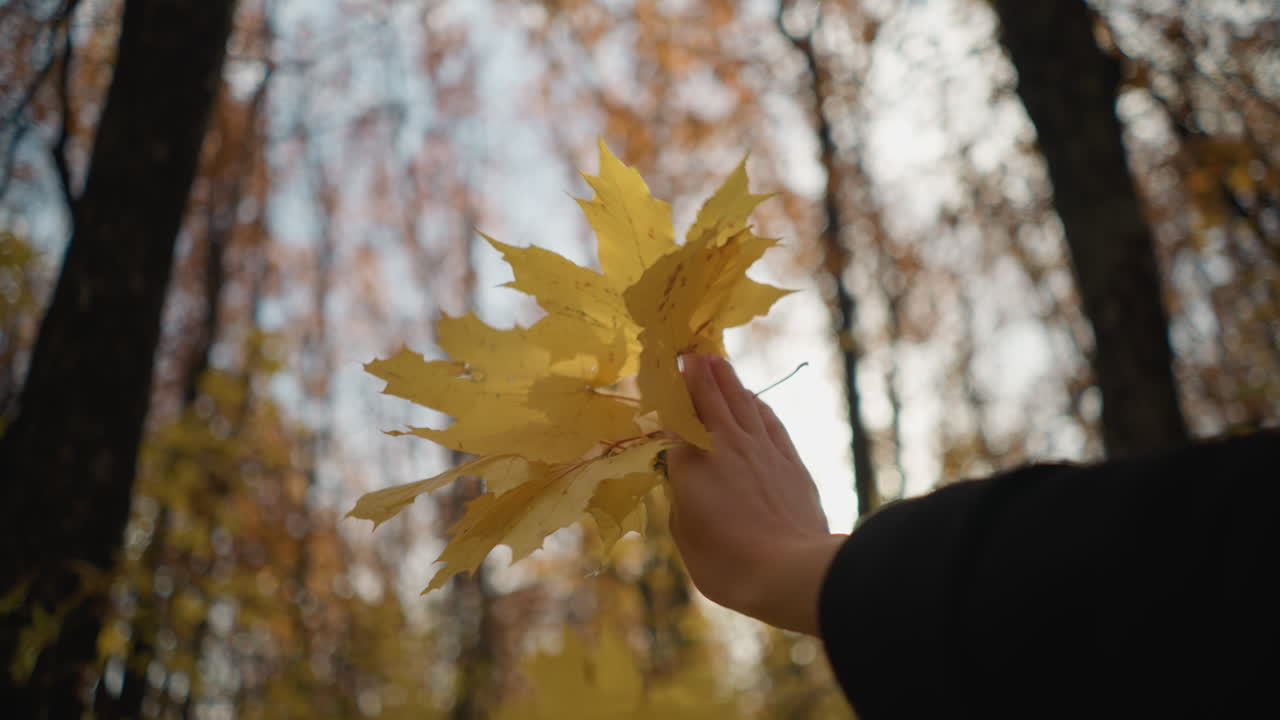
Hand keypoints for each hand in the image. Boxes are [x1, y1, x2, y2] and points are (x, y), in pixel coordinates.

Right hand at [665, 354, 846, 634]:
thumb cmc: (726, 562)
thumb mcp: (685, 535)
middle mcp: (724, 445)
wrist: (789, 570)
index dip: (666, 397)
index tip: (658, 378)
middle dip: (697, 373)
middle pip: (708, 398)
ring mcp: (761, 449)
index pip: (674, 418)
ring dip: (727, 378)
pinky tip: (752, 398)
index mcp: (690, 462)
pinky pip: (769, 420)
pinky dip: (757, 404)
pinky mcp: (789, 461)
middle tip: (689, 352)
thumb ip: (680, 499)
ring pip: (741, 402)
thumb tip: (684, 481)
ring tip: (716, 360)